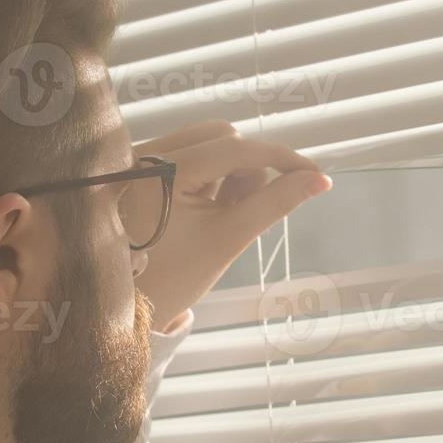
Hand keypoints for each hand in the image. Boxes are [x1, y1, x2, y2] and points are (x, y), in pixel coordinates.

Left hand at [130, 121, 332, 331]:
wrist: (121, 305)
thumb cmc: (173, 278)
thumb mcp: (228, 239)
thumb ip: (274, 203)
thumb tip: (320, 180)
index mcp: (163, 171)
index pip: (235, 147)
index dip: (280, 158)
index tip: (315, 174)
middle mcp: (144, 153)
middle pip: (220, 136)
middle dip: (248, 168)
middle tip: (247, 210)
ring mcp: (138, 158)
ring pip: (205, 142)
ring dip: (230, 171)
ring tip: (225, 213)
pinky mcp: (139, 168)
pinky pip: (186, 154)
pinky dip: (208, 175)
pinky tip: (208, 208)